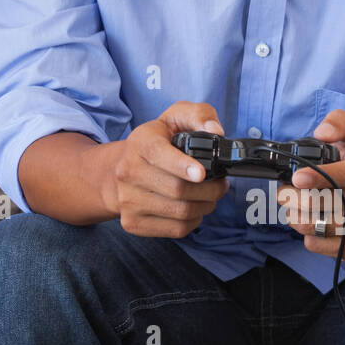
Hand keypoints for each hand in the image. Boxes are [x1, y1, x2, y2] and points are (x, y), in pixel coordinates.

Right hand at [105, 100, 229, 237]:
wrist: (123, 169)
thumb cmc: (158, 142)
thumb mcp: (176, 118)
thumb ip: (199, 115)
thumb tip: (216, 131)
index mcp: (139, 142)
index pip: (158, 155)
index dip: (182, 166)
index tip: (201, 173)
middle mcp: (127, 172)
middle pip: (177, 189)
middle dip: (209, 189)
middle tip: (221, 184)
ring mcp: (127, 200)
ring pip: (179, 212)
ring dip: (205, 206)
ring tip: (210, 196)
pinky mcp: (133, 223)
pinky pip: (175, 229)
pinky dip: (193, 221)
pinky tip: (194, 208)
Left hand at [278, 108, 344, 261]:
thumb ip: (339, 123)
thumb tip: (323, 132)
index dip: (319, 176)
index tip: (297, 177)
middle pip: (324, 203)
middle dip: (293, 197)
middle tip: (285, 192)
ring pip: (318, 227)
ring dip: (295, 217)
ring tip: (294, 207)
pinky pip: (321, 246)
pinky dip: (307, 236)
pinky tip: (311, 223)